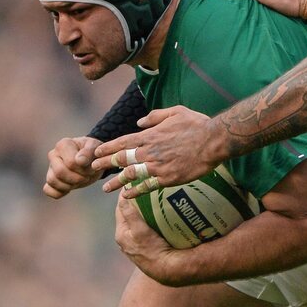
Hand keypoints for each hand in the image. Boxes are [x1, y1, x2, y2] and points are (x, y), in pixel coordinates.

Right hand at [43, 136, 103, 198]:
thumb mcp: (96, 147)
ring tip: (81, 179)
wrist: (93, 159)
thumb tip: (79, 160)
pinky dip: (60, 192)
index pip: (70, 162)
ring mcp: (50, 168)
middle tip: (88, 175)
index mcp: (63, 144)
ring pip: (52, 181)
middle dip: (78, 178)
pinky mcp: (50, 180)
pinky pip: (48, 190)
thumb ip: (89, 152)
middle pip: (59, 172)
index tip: (93, 166)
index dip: (84, 168)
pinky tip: (71, 187)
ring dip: (70, 185)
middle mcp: (53, 154)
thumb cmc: (94, 151)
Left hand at [92, 106, 226, 197]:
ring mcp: (157, 166)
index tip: (96, 151)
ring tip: (105, 188)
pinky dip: (135, 190)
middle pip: (121, 159)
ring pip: (130, 175)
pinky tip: (127, 195)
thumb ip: (155, 117)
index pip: (122, 142)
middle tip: (93, 168)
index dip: (107, 147)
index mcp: (150, 135)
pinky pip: (147, 186)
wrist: (214, 141)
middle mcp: (150, 151)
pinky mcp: (168, 178)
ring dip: (116, 182)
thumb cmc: (197, 124)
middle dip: (105, 164)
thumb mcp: (176, 112)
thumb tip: (139, 123)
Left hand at [114, 196, 186, 285]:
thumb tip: (121, 198)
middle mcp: (126, 240)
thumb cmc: (152, 249)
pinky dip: (149, 221)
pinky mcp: (146, 247)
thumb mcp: (139, 230)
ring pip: (137, 222)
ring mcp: (136, 244)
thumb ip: (130, 214)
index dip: (124, 196)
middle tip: (143, 189)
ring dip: (142, 212)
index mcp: (121, 234)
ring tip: (151, 200)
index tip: (130, 184)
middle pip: (128, 215)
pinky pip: (145, 229)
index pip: (120, 209)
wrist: (166, 268)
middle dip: (134, 203)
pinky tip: (159, 216)